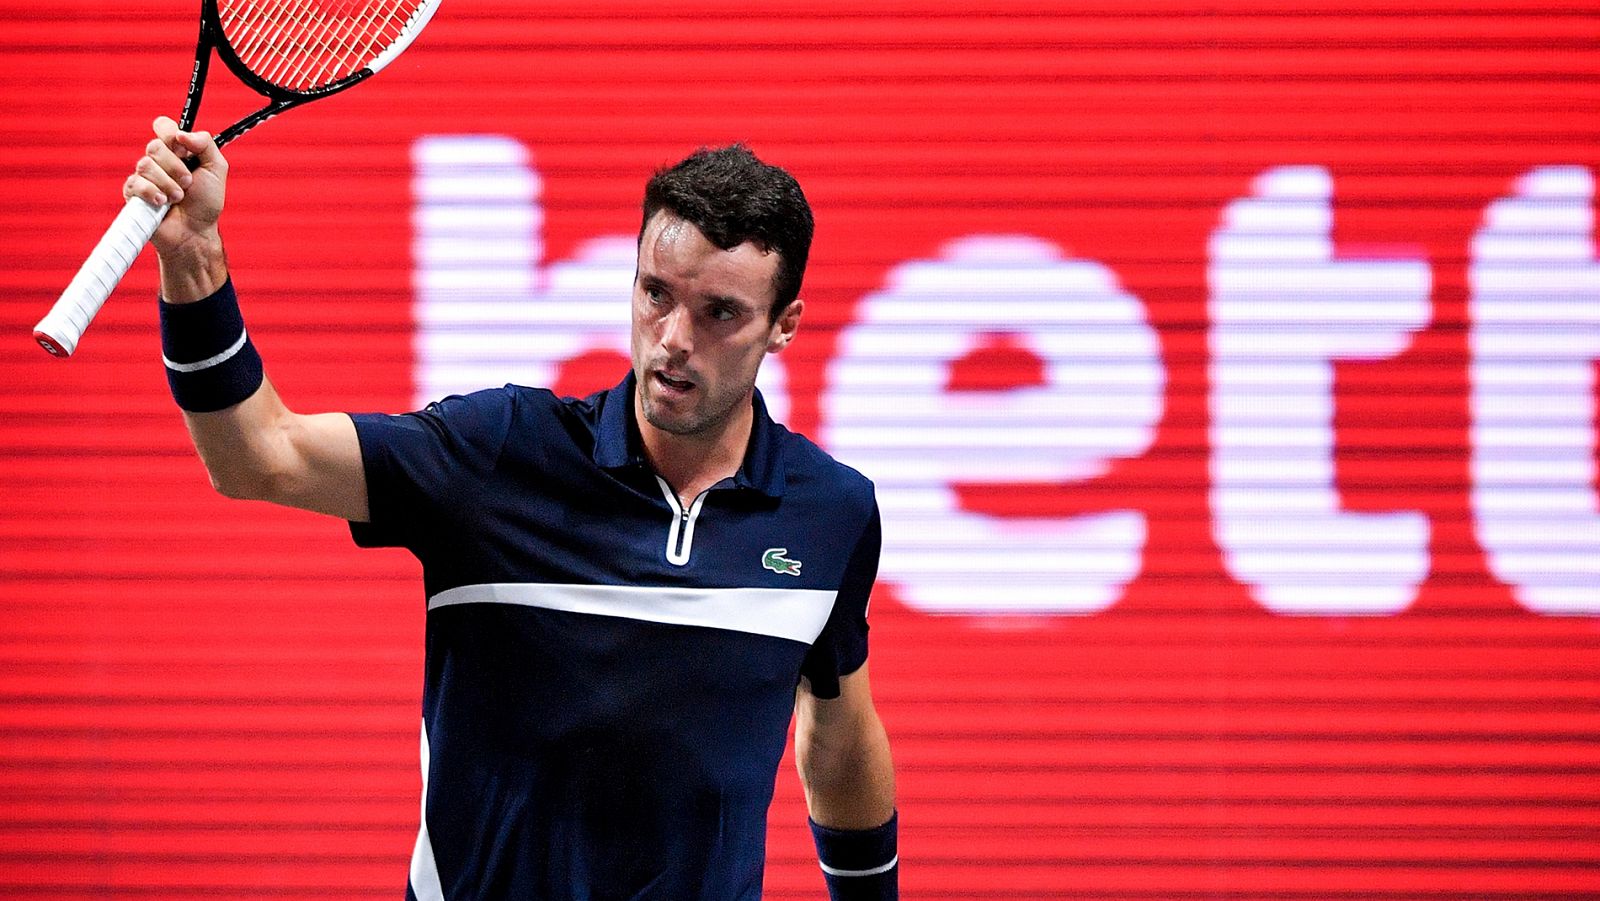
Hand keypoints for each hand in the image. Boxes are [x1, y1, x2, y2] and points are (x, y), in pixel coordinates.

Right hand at [126, 116, 227, 258]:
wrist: (196, 231)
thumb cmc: (206, 202)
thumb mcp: (216, 169)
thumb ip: (205, 144)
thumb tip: (182, 133)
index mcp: (176, 150)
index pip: (163, 125)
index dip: (170, 133)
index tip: (184, 150)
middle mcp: (158, 160)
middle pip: (154, 146)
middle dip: (176, 167)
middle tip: (189, 183)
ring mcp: (144, 176)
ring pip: (145, 165)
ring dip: (169, 184)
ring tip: (178, 198)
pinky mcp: (133, 193)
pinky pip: (135, 183)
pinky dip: (153, 194)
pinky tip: (162, 204)